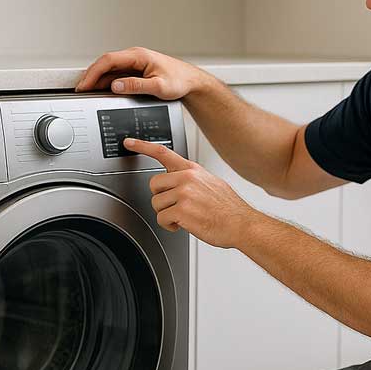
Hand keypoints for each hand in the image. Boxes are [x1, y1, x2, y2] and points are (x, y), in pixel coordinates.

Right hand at [75, 46, 209, 99]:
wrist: (191, 81)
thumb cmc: (179, 80)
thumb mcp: (158, 86)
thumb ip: (136, 86)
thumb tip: (116, 86)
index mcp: (138, 56)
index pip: (108, 60)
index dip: (93, 72)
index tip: (84, 84)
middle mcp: (134, 56)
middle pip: (105, 63)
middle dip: (90, 76)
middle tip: (80, 89)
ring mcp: (134, 63)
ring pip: (109, 69)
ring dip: (97, 79)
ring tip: (87, 91)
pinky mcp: (135, 70)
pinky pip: (116, 74)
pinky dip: (106, 82)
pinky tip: (101, 90)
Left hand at [125, 138, 257, 248]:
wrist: (241, 223)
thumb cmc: (228, 208)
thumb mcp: (211, 183)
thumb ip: (192, 179)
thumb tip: (179, 182)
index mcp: (192, 170)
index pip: (163, 152)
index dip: (143, 146)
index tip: (129, 143)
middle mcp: (187, 178)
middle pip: (154, 184)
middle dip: (161, 198)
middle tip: (175, 205)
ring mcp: (184, 193)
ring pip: (156, 204)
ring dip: (167, 214)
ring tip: (185, 217)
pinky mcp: (182, 210)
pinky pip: (161, 219)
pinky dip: (170, 226)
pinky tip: (184, 225)